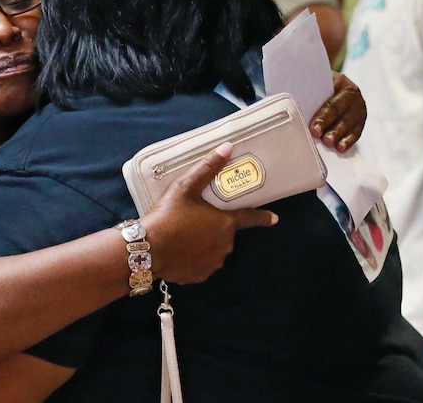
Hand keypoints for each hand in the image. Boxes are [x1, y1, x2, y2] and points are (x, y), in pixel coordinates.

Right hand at [141, 143, 277, 283]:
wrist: (147, 249)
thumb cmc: (168, 216)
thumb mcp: (185, 187)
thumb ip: (207, 167)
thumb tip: (227, 147)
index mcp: (225, 223)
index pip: (250, 218)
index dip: (263, 217)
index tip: (274, 218)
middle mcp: (225, 245)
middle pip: (225, 232)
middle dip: (214, 226)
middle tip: (192, 220)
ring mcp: (213, 263)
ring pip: (214, 249)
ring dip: (204, 242)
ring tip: (182, 235)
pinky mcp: (200, 275)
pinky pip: (202, 264)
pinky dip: (194, 257)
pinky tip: (179, 250)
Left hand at [309, 71, 365, 151]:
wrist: (332, 86)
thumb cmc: (318, 85)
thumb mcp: (316, 82)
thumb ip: (306, 91)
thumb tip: (287, 101)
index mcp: (341, 83)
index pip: (330, 102)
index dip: (322, 116)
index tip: (313, 128)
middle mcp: (352, 96)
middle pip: (338, 113)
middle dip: (328, 126)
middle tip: (318, 136)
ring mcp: (358, 109)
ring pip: (348, 124)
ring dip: (338, 135)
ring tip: (329, 143)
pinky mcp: (359, 122)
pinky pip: (355, 133)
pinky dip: (348, 141)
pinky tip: (340, 148)